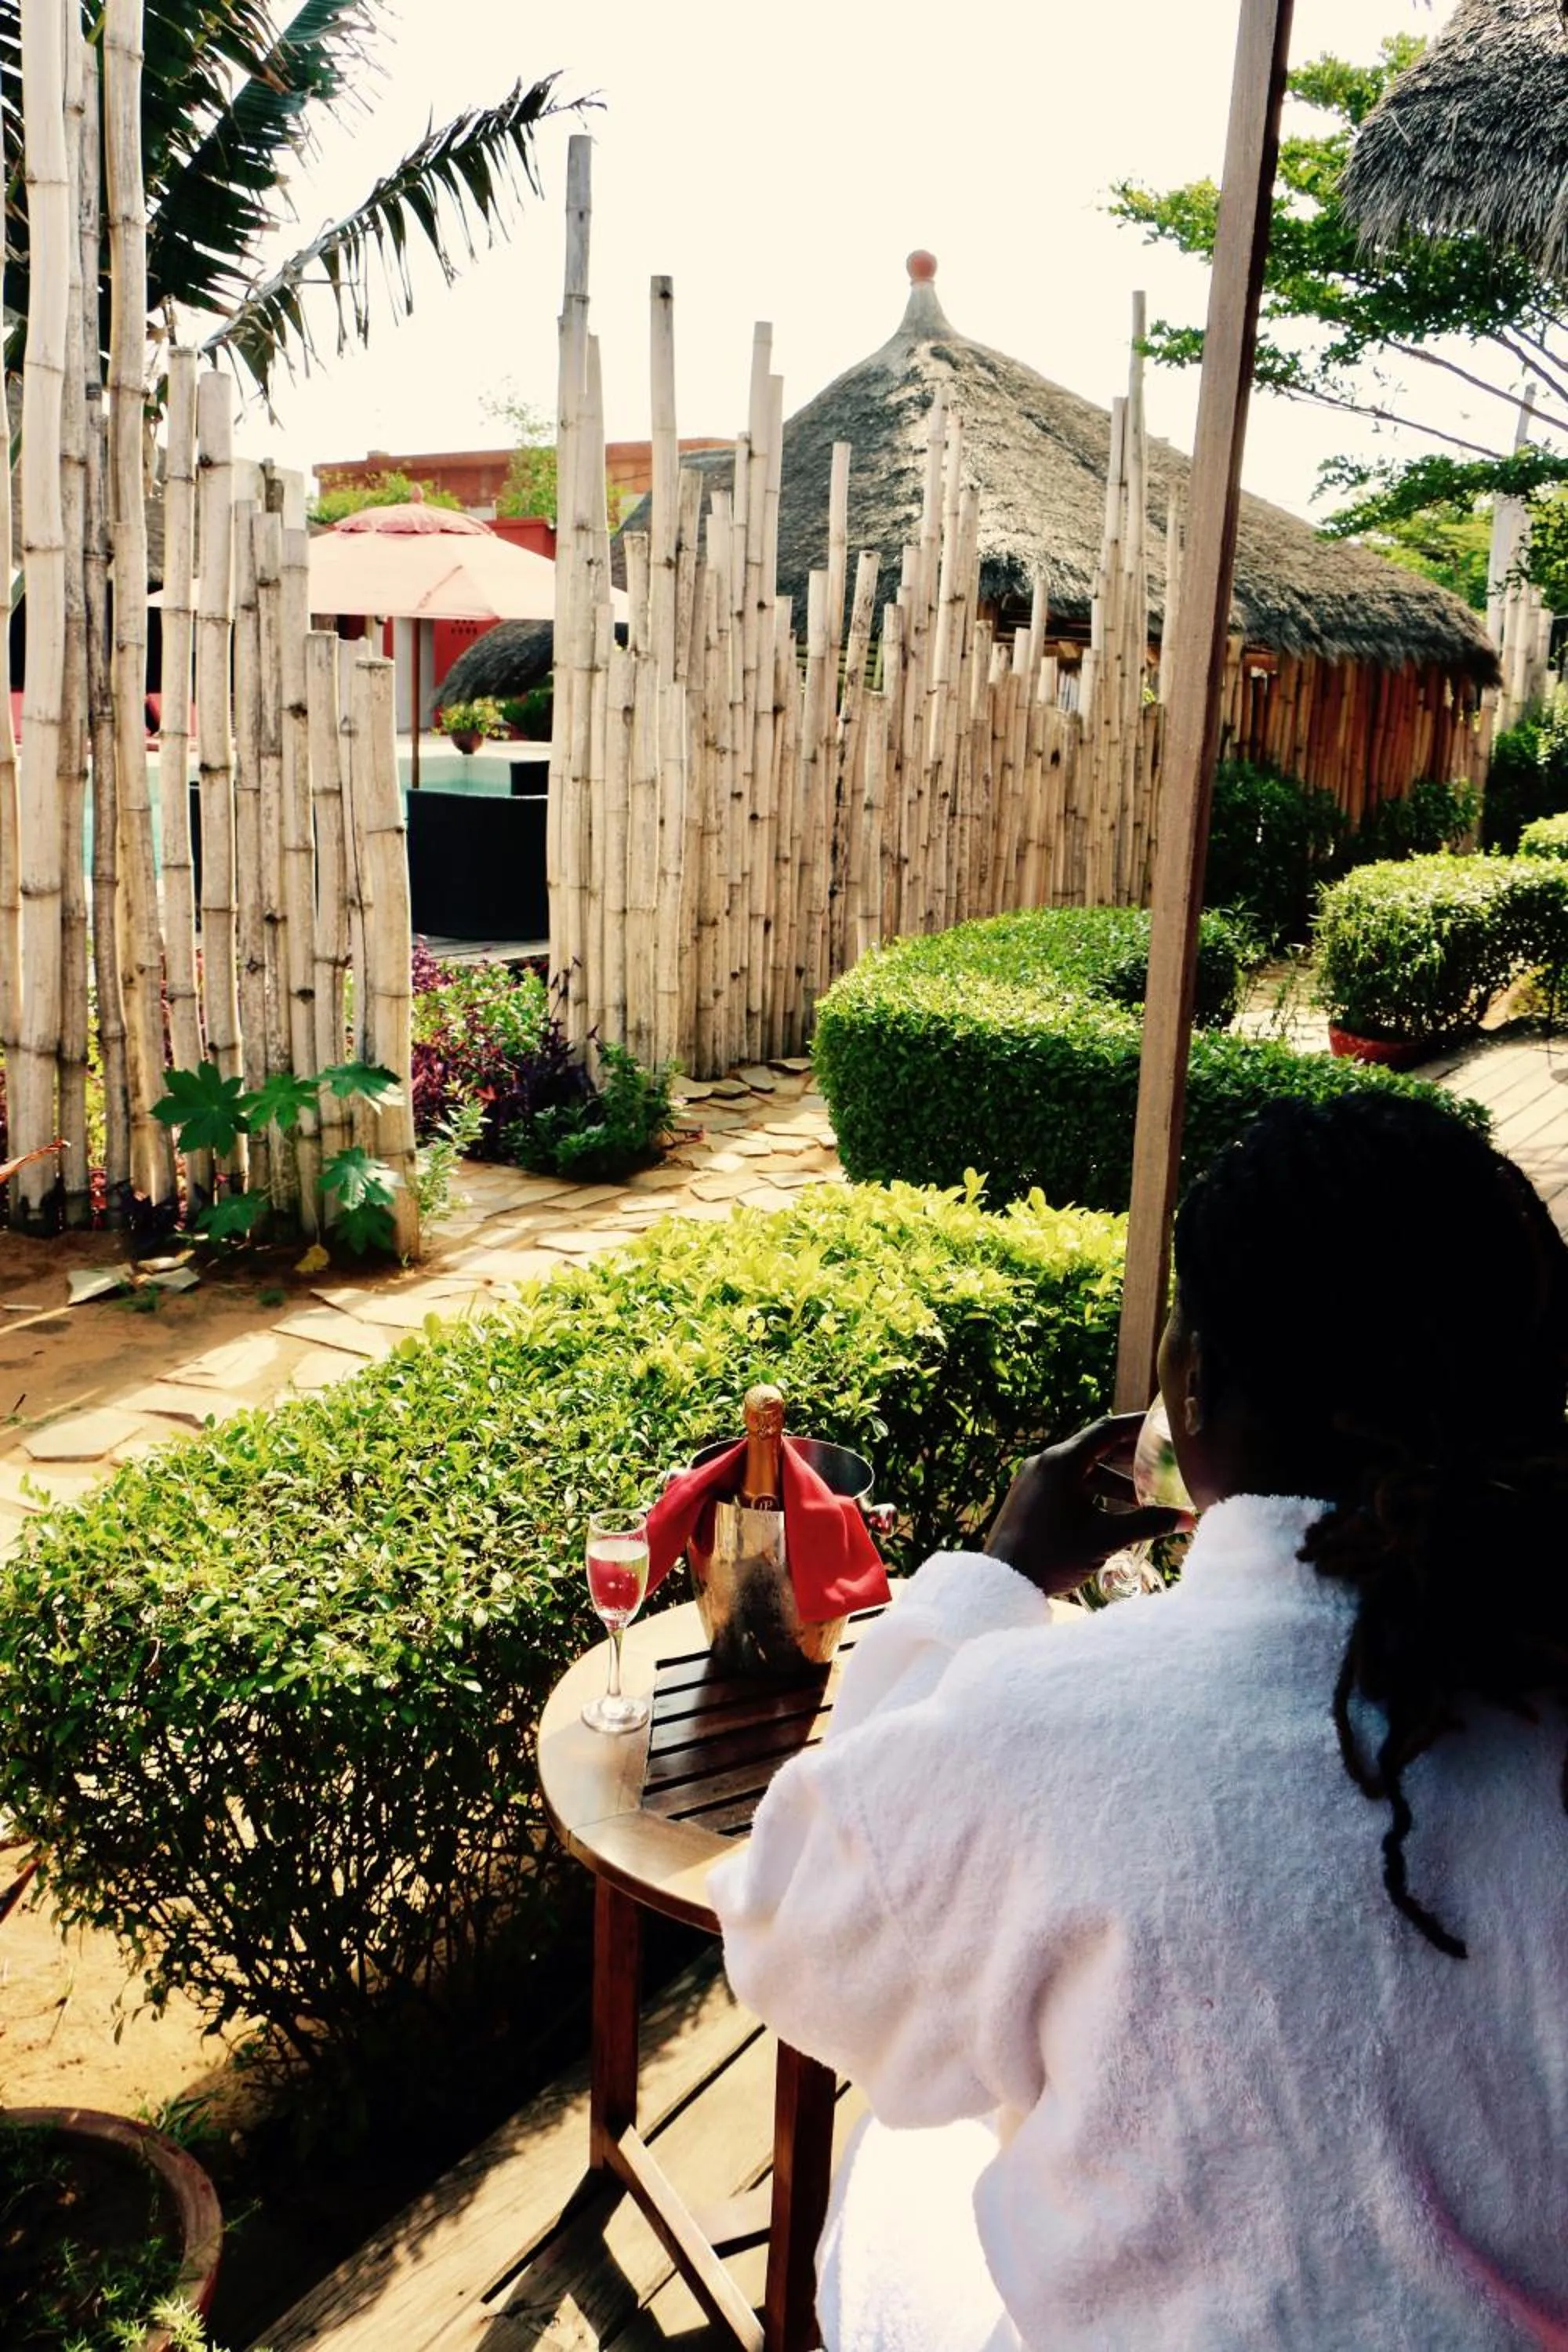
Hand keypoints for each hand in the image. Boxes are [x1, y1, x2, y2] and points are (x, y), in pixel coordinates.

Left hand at [983, 1414, 1193, 1597]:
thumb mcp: (1106, 1538)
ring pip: (1080, 1467)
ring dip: (1111, 1478)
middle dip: (1128, 1456)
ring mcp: (1033, 1477)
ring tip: (1140, 1496)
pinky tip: (1109, 1510)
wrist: (1003, 1582)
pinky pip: (1065, 1480)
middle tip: (1158, 1461)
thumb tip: (1188, 1520)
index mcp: (1062, 1462)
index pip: (1107, 1430)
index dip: (1136, 1426)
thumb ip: (1148, 1524)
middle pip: (1094, 1447)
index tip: (1160, 1426)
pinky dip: (1090, 1488)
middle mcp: (1045, 1461)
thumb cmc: (1053, 1556)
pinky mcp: (1028, 1494)